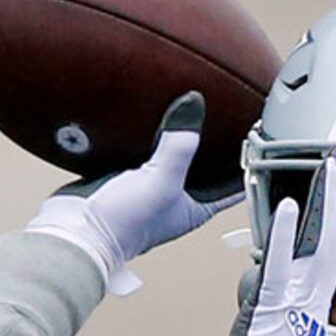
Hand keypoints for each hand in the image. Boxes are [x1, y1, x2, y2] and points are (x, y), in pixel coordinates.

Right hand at [25, 92, 242, 293]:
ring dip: (183, 134)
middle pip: (205, 167)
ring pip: (175, 154)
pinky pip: (146, 147)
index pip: (231, 186)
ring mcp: (150, 184)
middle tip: (234, 112)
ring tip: (197, 104)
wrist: (76, 230)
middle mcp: (175, 198)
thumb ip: (180, 145)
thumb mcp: (162, 181)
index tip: (260, 137)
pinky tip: (154, 111)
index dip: (246, 163)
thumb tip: (193, 106)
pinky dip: (152, 132)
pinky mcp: (126, 173)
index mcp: (194, 208)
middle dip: (216, 144)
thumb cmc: (123, 224)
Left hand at [216, 145, 335, 335]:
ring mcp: (293, 299)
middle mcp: (308, 296)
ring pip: (316, 242)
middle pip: (330, 234)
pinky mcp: (274, 305)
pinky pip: (282, 263)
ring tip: (329, 167)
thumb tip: (264, 300)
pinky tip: (293, 207)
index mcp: (310, 302)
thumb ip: (273, 313)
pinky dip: (289, 235)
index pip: (329, 248)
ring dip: (323, 202)